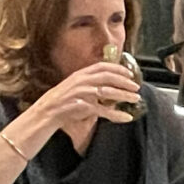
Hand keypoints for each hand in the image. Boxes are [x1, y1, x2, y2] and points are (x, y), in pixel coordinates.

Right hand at [27, 59, 145, 129]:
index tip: (129, 72)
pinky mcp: (84, 107)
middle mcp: (82, 81)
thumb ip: (90, 84)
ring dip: (125, 95)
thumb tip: (109, 86)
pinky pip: (104, 111)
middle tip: (136, 86)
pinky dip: (117, 115)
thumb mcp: (76, 86)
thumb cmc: (63, 101)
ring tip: (136, 98)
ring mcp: (83, 93)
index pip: (102, 66)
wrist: (47, 112)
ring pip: (109, 92)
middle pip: (108, 77)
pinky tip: (127, 117)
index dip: (117, 68)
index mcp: (81, 74)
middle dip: (124, 80)